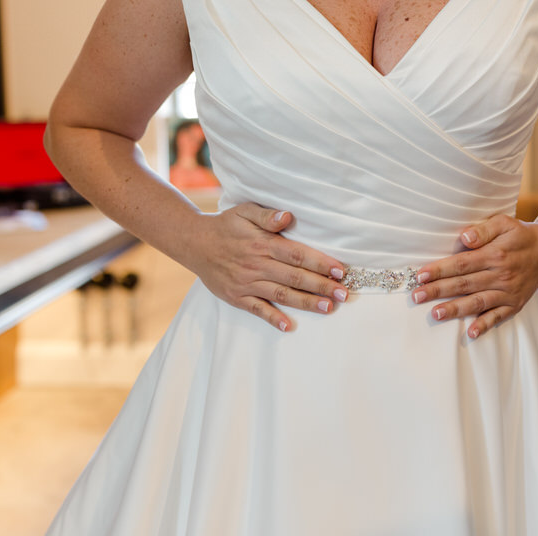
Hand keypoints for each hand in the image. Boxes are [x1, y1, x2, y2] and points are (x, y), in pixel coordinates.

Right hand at [196, 203, 347, 331]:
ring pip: (281, 294)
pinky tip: (288, 326)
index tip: (340, 271)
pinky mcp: (236, 297)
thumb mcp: (244, 212)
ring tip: (328, 308)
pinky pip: (257, 309)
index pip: (297, 254)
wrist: (194, 243)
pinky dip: (272, 318)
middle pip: (294, 277)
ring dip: (305, 302)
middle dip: (321, 286)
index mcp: (262, 244)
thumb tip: (288, 217)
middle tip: (344, 294)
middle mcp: (256, 264)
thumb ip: (267, 215)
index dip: (320, 263)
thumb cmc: (226, 226)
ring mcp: (246, 283)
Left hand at [410, 214, 537, 338]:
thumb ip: (483, 230)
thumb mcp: (504, 223)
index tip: (420, 275)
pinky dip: (484, 326)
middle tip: (416, 296)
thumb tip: (465, 238)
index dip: (440, 270)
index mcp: (495, 255)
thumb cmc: (519, 235)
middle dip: (438, 291)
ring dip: (455, 309)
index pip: (462, 263)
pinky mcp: (514, 305)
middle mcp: (502, 275)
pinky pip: (498, 317)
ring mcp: (508, 292)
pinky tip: (470, 333)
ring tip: (435, 314)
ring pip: (477, 302)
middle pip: (465, 284)